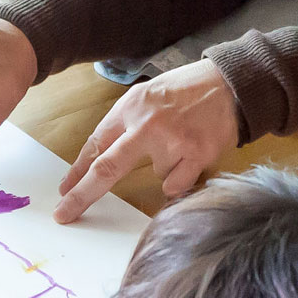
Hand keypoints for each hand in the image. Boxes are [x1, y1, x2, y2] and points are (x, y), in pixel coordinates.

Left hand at [56, 60, 240, 222]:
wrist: (232, 84)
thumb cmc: (188, 90)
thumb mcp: (148, 95)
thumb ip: (125, 123)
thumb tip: (100, 159)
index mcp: (131, 106)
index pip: (96, 143)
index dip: (77, 171)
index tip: (64, 191)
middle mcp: (147, 123)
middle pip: (107, 168)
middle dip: (82, 195)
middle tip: (66, 213)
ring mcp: (173, 140)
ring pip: (155, 174)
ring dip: (165, 165)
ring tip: (183, 139)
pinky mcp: (196, 154)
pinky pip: (175, 184)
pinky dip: (181, 177)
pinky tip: (193, 154)